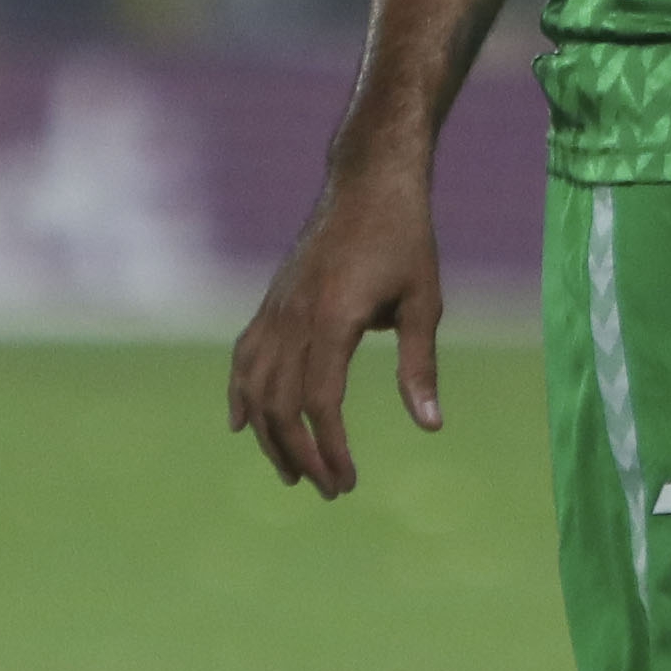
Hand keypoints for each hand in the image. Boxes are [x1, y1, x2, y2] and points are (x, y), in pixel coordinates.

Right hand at [225, 146, 447, 498]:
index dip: (330, 449)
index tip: (347, 481)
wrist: (368, 179)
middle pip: (280, 405)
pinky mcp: (271, 301)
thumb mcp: (424, 301)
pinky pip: (244, 356)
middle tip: (327, 490)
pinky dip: (240, 394)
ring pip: (255, 387)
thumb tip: (430, 425)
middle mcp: (294, 316)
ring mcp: (276, 308)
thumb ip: (419, 365)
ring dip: (268, 436)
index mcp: (333, 317)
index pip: (319, 403)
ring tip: (291, 472)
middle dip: (300, 456)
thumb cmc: (405, 238)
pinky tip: (241, 424)